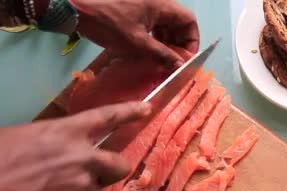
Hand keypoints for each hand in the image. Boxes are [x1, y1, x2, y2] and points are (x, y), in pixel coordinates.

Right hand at [0, 102, 149, 190]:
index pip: (107, 117)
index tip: (147, 109)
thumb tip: (55, 158)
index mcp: (65, 133)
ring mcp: (82, 190)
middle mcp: (83, 160)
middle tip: (94, 176)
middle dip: (112, 171)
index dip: (129, 112)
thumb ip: (50, 147)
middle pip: (119, 165)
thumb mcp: (19, 141)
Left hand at [70, 0, 198, 67]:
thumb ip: (162, 55)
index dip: (192, 41)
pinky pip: (151, 22)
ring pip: (164, 24)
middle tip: (172, 63)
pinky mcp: (131, 8)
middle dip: (178, 43)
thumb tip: (180, 66)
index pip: (189, 21)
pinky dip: (153, 37)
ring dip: (165, 42)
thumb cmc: (108, 22)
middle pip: (178, 22)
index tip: (184, 58)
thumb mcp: (137, 43)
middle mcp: (157, 1)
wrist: (74, 6)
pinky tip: (146, 51)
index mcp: (162, 5)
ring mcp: (143, 4)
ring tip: (159, 60)